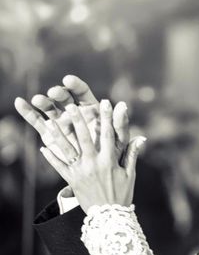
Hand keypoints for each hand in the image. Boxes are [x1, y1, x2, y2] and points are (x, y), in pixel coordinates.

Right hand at [14, 75, 128, 164]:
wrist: (98, 174)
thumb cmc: (112, 154)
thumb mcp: (118, 140)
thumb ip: (120, 123)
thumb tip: (123, 106)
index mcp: (91, 110)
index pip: (83, 93)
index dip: (76, 85)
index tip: (68, 80)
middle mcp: (75, 112)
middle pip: (65, 99)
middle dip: (59, 94)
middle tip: (54, 92)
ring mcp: (61, 122)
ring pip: (50, 108)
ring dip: (44, 102)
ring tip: (38, 99)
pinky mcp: (49, 133)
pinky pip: (37, 121)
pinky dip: (28, 112)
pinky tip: (20, 103)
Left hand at [38, 100, 145, 212]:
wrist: (109, 217)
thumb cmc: (122, 195)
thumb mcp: (130, 175)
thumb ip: (132, 155)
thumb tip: (141, 138)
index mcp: (110, 161)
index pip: (109, 134)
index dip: (108, 117)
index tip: (106, 102)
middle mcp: (94, 164)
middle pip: (85, 138)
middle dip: (79, 120)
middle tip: (72, 106)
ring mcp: (81, 172)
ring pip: (68, 150)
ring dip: (58, 135)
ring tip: (50, 122)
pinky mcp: (72, 180)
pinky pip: (59, 167)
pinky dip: (51, 158)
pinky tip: (43, 147)